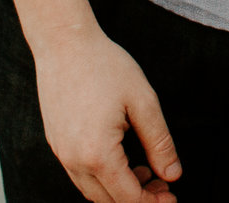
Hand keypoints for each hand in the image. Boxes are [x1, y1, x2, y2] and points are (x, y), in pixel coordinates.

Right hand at [36, 27, 180, 201]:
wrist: (63, 42)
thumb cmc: (105, 65)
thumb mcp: (143, 101)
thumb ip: (160, 143)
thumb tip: (172, 175)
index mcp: (98, 154)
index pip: (128, 198)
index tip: (172, 196)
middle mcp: (74, 160)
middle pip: (109, 202)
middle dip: (139, 199)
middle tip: (163, 184)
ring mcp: (61, 153)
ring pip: (92, 191)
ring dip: (119, 190)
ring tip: (144, 170)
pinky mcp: (56, 143)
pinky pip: (79, 175)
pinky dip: (102, 177)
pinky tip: (121, 158)